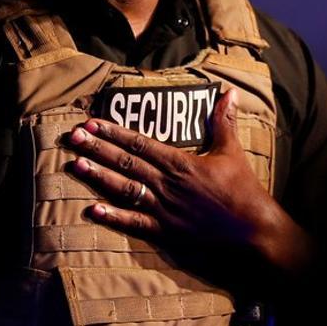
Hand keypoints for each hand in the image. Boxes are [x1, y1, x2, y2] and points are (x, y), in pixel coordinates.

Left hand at [67, 88, 314, 280]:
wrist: (254, 231)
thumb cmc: (244, 191)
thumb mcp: (233, 152)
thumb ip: (223, 122)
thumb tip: (228, 92)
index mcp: (180, 162)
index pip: (140, 142)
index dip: (114, 132)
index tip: (92, 123)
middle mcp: (167, 183)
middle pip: (126, 162)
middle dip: (97, 149)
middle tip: (73, 138)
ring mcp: (164, 209)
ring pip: (124, 189)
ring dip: (99, 177)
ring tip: (76, 166)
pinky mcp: (166, 233)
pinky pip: (134, 223)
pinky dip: (113, 217)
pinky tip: (93, 209)